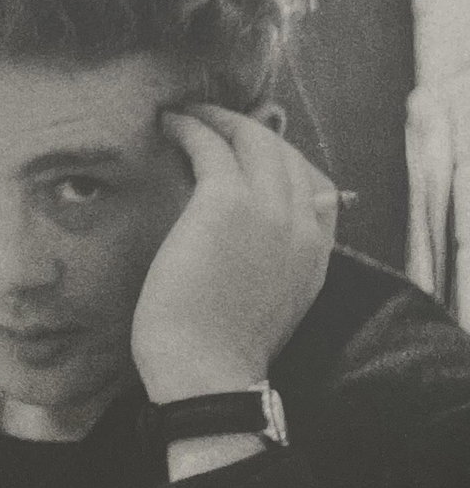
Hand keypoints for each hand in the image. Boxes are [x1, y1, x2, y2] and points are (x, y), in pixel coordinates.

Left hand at [131, 104, 338, 403]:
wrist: (206, 372)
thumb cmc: (220, 352)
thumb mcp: (269, 309)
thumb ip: (274, 271)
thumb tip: (251, 249)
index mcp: (318, 253)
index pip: (314, 185)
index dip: (279, 160)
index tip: (246, 150)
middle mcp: (304, 224)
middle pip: (285, 152)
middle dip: (249, 128)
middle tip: (213, 119)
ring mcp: (270, 209)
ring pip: (252, 138)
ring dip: (218, 118)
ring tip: (187, 114)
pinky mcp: (226, 201)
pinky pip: (211, 143)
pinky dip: (191, 126)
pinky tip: (169, 124)